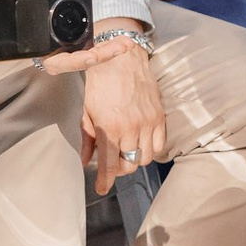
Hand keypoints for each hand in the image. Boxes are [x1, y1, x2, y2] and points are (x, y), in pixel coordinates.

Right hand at [14, 0, 152, 68]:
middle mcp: (58, 56)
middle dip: (104, 55)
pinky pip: (96, 50)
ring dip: (111, 51)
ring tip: (128, 43)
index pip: (59, 62)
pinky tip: (125, 41)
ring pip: (93, 57)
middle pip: (83, 61)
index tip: (92, 57)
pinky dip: (110, 46)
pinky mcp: (81, 48)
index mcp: (44, 50)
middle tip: (123, 46)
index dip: (76, 60)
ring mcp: (71, 54)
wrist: (40, 2)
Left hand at [76, 43, 167, 191]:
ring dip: (134, 159)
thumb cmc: (101, 82)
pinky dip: (150, 149)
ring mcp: (147, 122)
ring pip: (145, 158)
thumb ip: (88, 139)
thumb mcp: (87, 111)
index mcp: (109, 127)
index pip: (110, 165)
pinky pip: (159, 144)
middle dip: (119, 169)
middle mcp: (130, 128)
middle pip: (129, 165)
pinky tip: (141, 142)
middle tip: (112, 162)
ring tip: (126, 150)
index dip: (105, 180)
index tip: (102, 187)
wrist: (122, 58)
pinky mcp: (159, 116)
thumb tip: (86, 160)